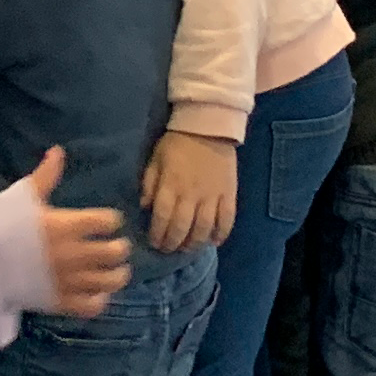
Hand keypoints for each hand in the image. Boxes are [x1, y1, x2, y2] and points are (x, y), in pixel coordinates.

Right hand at [28, 146, 130, 316]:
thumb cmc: (1, 224)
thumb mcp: (23, 195)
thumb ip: (46, 176)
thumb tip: (58, 150)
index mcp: (65, 225)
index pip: (105, 222)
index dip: (111, 220)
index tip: (110, 222)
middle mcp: (72, 254)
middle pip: (113, 252)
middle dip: (119, 249)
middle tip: (119, 248)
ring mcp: (67, 280)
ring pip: (108, 281)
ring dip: (118, 276)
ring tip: (119, 271)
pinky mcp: (60, 302)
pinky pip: (91, 305)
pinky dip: (100, 300)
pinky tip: (99, 293)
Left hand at [140, 128, 238, 252]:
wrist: (208, 126)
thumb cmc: (177, 143)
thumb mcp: (155, 159)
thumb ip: (149, 183)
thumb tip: (145, 207)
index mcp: (171, 185)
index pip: (162, 217)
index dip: (157, 234)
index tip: (154, 242)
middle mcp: (192, 194)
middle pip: (182, 227)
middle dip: (173, 243)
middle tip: (168, 250)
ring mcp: (213, 196)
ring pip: (204, 228)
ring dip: (194, 243)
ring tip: (187, 248)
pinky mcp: (230, 194)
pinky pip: (227, 220)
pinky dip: (221, 234)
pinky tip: (213, 242)